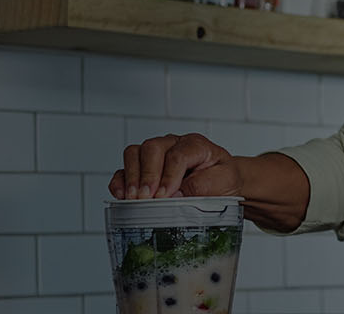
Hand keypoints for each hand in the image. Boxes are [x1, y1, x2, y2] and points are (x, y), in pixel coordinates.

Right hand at [109, 133, 239, 199]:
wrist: (221, 182)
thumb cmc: (222, 179)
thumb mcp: (224, 181)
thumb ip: (202, 186)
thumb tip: (175, 196)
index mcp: (195, 145)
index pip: (177, 155)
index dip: (169, 176)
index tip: (164, 196)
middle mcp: (173, 144)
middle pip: (152, 148)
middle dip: (147, 175)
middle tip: (146, 198)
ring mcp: (156, 154)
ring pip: (134, 153)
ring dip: (131, 177)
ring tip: (134, 199)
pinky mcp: (143, 167)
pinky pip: (124, 168)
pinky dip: (120, 181)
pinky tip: (122, 195)